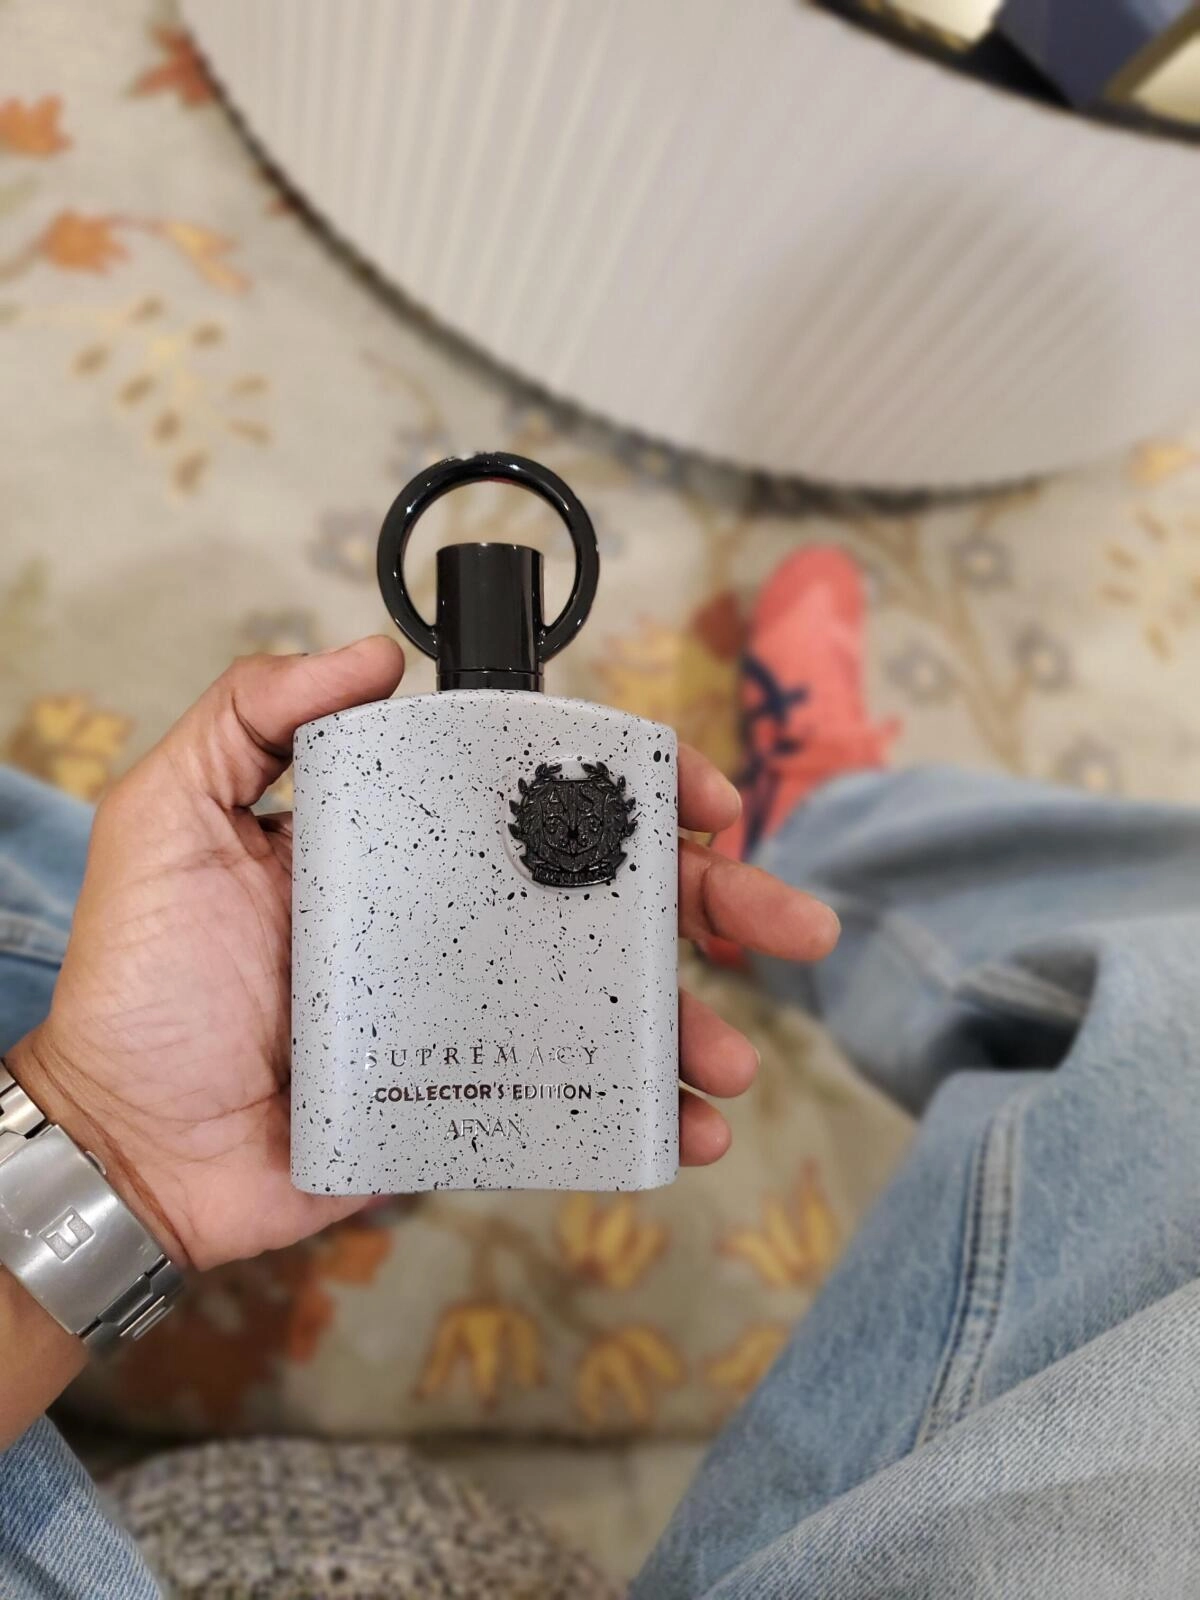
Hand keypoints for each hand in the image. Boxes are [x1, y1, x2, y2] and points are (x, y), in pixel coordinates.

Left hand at [8, 639, 837, 1272]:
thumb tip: (378, 654)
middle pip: (614, 900)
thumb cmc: (143, 981)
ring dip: (701, 1023)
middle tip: (792, 924)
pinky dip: (646, 1117)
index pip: (545, 803)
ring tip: (732, 1057)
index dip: (636, 796)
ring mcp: (477, 1019)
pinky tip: (688, 1132)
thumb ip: (251, 715)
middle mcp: (461, 926)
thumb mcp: (170, 815)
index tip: (701, 805)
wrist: (125, 1142)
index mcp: (414, 850)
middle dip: (720, 904)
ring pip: (619, 1007)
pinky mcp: (475, 1104)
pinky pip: (580, 1104)